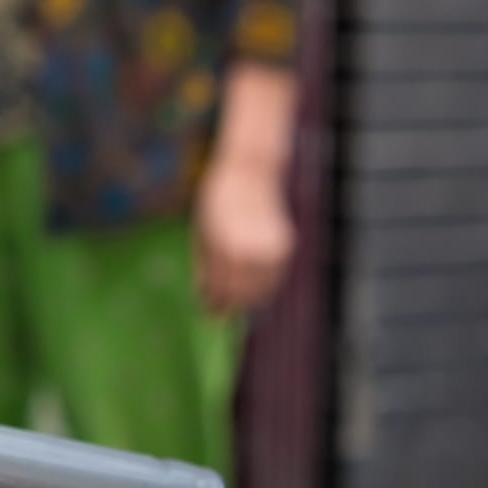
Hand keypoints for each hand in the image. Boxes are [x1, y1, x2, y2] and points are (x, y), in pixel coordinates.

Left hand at [193, 156, 295, 315]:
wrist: (250, 173)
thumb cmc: (218, 204)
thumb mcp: (203, 234)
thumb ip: (206, 268)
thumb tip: (207, 301)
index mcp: (225, 249)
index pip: (222, 291)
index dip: (214, 306)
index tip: (208, 314)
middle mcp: (251, 252)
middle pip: (242, 295)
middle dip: (230, 306)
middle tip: (219, 313)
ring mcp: (271, 250)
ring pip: (261, 290)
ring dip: (247, 299)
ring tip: (234, 299)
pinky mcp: (284, 247)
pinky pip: (273, 277)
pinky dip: (263, 285)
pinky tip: (251, 285)